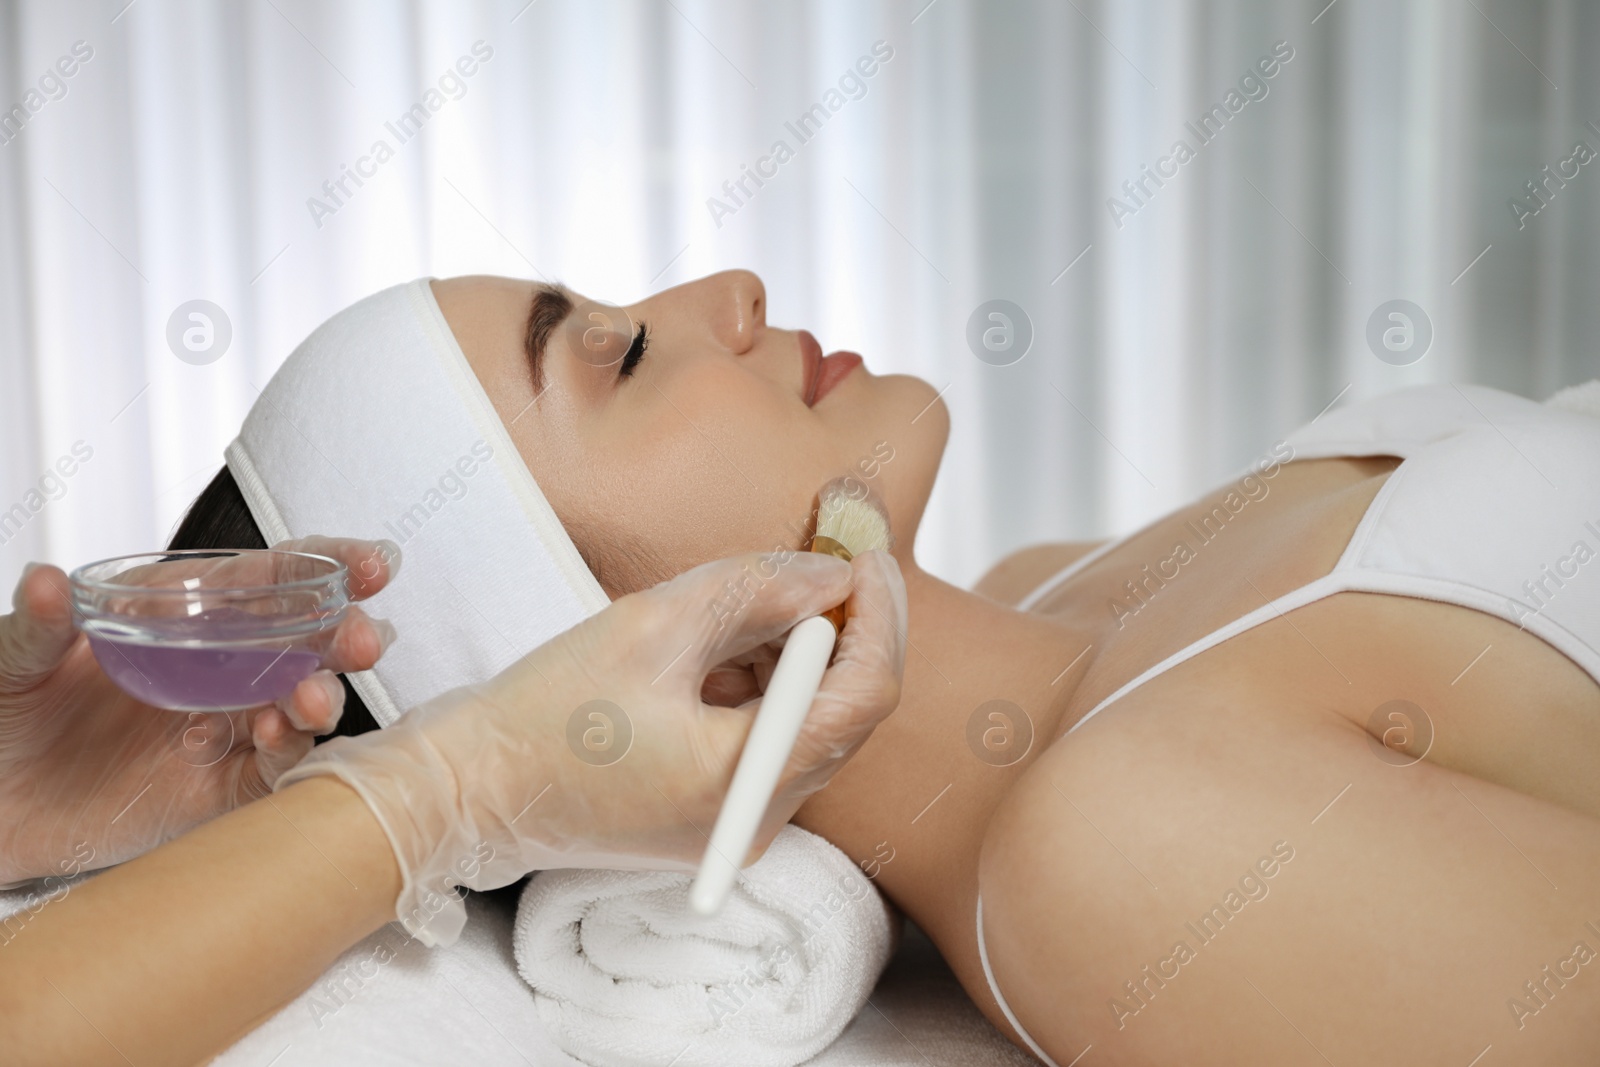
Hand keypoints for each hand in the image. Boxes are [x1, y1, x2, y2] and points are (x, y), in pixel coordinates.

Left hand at [0, 538, 398, 883]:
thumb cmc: (8, 709)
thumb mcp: (13, 656)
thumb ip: (38, 623)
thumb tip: (47, 583)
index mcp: (189, 610)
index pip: (275, 576)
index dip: (329, 566)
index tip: (368, 566)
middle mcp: (223, 665)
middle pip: (309, 641)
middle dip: (346, 636)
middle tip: (362, 642)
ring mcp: (228, 726)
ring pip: (304, 705)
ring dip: (322, 697)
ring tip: (311, 700)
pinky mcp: (222, 786)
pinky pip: (274, 769)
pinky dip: (287, 753)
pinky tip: (275, 738)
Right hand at [279, 548, 907, 945]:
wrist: (468, 791)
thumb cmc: (541, 712)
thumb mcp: (652, 626)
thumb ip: (755, 591)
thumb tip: (836, 575)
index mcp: (745, 783)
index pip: (864, 697)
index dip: (879, 616)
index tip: (866, 555)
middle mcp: (759, 821)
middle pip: (844, 712)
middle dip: (836, 629)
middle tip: (811, 560)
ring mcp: (740, 828)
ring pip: (807, 722)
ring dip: (792, 654)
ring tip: (735, 606)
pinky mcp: (717, 819)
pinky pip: (768, 741)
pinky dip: (760, 686)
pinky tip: (711, 650)